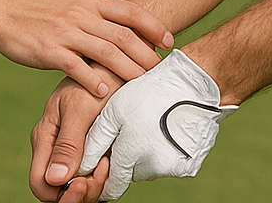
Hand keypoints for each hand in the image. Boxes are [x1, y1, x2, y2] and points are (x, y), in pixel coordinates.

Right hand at [0, 0, 171, 94]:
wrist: (2, 11)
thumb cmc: (40, 11)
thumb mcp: (71, 3)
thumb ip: (96, 14)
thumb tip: (125, 29)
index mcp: (89, 0)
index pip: (130, 11)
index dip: (153, 26)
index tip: (169, 41)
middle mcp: (81, 13)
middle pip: (124, 36)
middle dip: (146, 55)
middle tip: (161, 73)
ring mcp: (65, 31)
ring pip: (106, 52)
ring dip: (128, 70)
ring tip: (142, 86)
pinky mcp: (49, 51)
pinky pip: (76, 67)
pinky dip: (92, 81)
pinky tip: (104, 94)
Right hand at [30, 70, 118, 201]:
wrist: (119, 63)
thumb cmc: (98, 77)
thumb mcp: (80, 107)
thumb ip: (68, 143)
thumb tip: (55, 179)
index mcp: (45, 138)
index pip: (40, 183)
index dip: (60, 194)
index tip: (84, 182)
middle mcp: (56, 148)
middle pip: (60, 190)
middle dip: (82, 192)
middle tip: (103, 172)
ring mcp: (74, 150)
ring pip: (79, 187)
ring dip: (96, 183)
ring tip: (110, 161)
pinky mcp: (92, 149)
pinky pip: (93, 176)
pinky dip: (105, 175)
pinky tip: (113, 158)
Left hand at [78, 50, 236, 199]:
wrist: (194, 84)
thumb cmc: (150, 91)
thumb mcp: (114, 111)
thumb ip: (94, 143)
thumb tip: (78, 169)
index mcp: (130, 156)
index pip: (110, 187)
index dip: (102, 177)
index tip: (102, 161)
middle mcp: (152, 169)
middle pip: (129, 174)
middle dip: (124, 158)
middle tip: (127, 129)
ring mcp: (172, 169)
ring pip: (148, 168)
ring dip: (143, 154)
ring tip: (147, 124)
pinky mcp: (189, 165)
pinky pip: (167, 164)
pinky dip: (162, 152)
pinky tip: (163, 128)